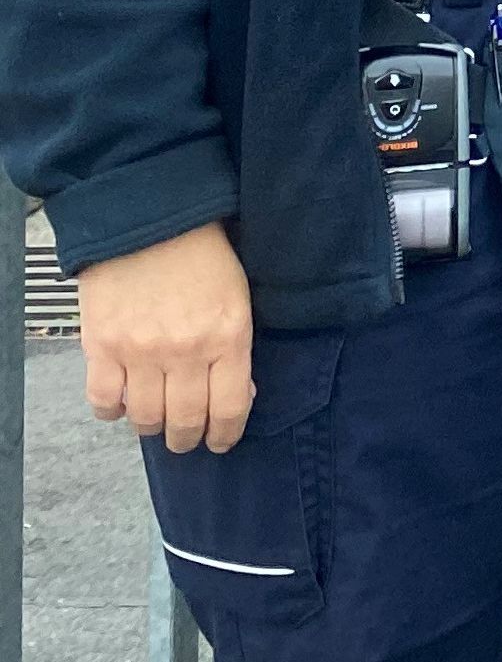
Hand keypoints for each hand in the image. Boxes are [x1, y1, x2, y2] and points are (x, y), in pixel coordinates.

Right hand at [80, 221, 254, 453]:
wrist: (151, 220)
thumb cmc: (203, 255)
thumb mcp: (238, 299)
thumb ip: (236, 348)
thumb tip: (236, 394)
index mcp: (229, 337)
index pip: (230, 408)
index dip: (226, 434)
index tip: (221, 441)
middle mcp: (186, 351)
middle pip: (185, 422)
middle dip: (188, 439)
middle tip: (186, 439)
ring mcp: (141, 352)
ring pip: (145, 419)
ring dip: (152, 428)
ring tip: (156, 421)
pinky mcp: (102, 347)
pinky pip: (103, 402)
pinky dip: (112, 411)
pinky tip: (122, 403)